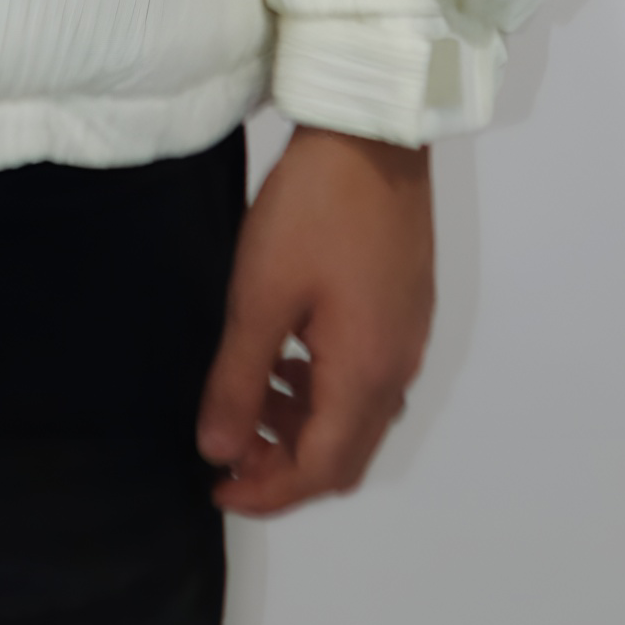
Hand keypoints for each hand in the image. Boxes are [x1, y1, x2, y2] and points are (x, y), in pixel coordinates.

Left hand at [197, 124, 433, 516]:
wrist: (372, 133)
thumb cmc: (312, 213)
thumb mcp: (260, 297)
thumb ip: (238, 380)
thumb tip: (216, 449)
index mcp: (366, 376)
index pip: (321, 469)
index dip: (267, 491)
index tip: (216, 487)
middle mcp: (398, 368)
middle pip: (346, 454)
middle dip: (285, 467)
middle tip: (229, 451)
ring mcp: (408, 337)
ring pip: (358, 417)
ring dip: (304, 427)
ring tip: (249, 399)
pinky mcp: (406, 307)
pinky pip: (367, 378)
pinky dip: (324, 391)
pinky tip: (288, 357)